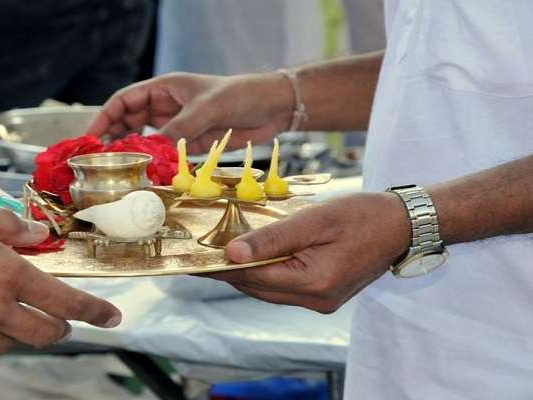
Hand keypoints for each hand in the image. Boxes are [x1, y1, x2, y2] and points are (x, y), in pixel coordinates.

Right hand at [87, 72, 294, 153]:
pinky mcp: (191, 142)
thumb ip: (179, 129)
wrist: (272, 107)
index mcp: (164, 88)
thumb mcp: (206, 108)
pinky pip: (166, 154)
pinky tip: (148, 175)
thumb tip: (153, 150)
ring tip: (120, 171)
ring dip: (134, 154)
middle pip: (129, 122)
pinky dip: (155, 164)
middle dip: (114, 139)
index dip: (105, 117)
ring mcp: (178, 125)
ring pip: (146, 140)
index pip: (124, 101)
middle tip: (101, 161)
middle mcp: (167, 107)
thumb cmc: (240, 95)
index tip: (91, 136)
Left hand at [208, 193, 410, 312]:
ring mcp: (321, 301)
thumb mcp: (315, 219)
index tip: (190, 260)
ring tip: (217, 253)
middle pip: (256, 287)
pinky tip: (251, 257)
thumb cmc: (363, 215)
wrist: (403, 224)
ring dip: (244, 272)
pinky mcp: (324, 295)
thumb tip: (231, 253)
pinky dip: (264, 272)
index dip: (218, 268)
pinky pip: (283, 287)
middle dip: (226, 271)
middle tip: (198, 254)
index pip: (251, 277)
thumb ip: (272, 237)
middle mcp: (315, 300)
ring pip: (268, 289)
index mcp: (313, 282)